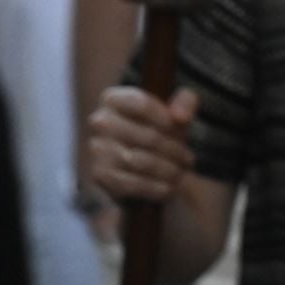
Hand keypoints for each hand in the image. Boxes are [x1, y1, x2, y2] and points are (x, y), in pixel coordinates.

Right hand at [87, 87, 197, 203]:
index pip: (142, 104)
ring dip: (166, 169)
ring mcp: (97, 149)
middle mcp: (100, 121)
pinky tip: (167, 187)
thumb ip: (186, 102)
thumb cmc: (162, 129)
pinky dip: (153, 187)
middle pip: (147, 136)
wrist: (143, 165)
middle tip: (188, 158)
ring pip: (140, 161)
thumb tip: (180, 117)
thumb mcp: (179, 111)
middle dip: (173, 149)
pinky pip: (130, 183)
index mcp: (116, 98)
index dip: (166, 118)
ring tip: (180, 171)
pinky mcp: (99, 175)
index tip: (182, 127)